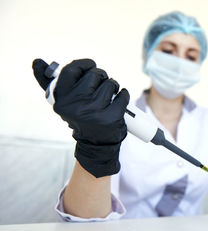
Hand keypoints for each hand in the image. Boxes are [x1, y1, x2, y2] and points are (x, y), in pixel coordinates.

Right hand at [32, 58, 129, 177]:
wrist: (95, 145)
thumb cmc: (80, 117)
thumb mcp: (64, 103)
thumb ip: (50, 83)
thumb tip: (36, 61)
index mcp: (62, 101)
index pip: (70, 70)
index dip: (83, 64)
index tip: (90, 65)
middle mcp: (76, 106)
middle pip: (94, 74)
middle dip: (101, 76)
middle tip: (101, 85)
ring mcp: (94, 113)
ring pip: (110, 83)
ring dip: (113, 86)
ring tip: (109, 96)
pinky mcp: (111, 118)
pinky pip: (122, 95)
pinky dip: (123, 95)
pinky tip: (118, 100)